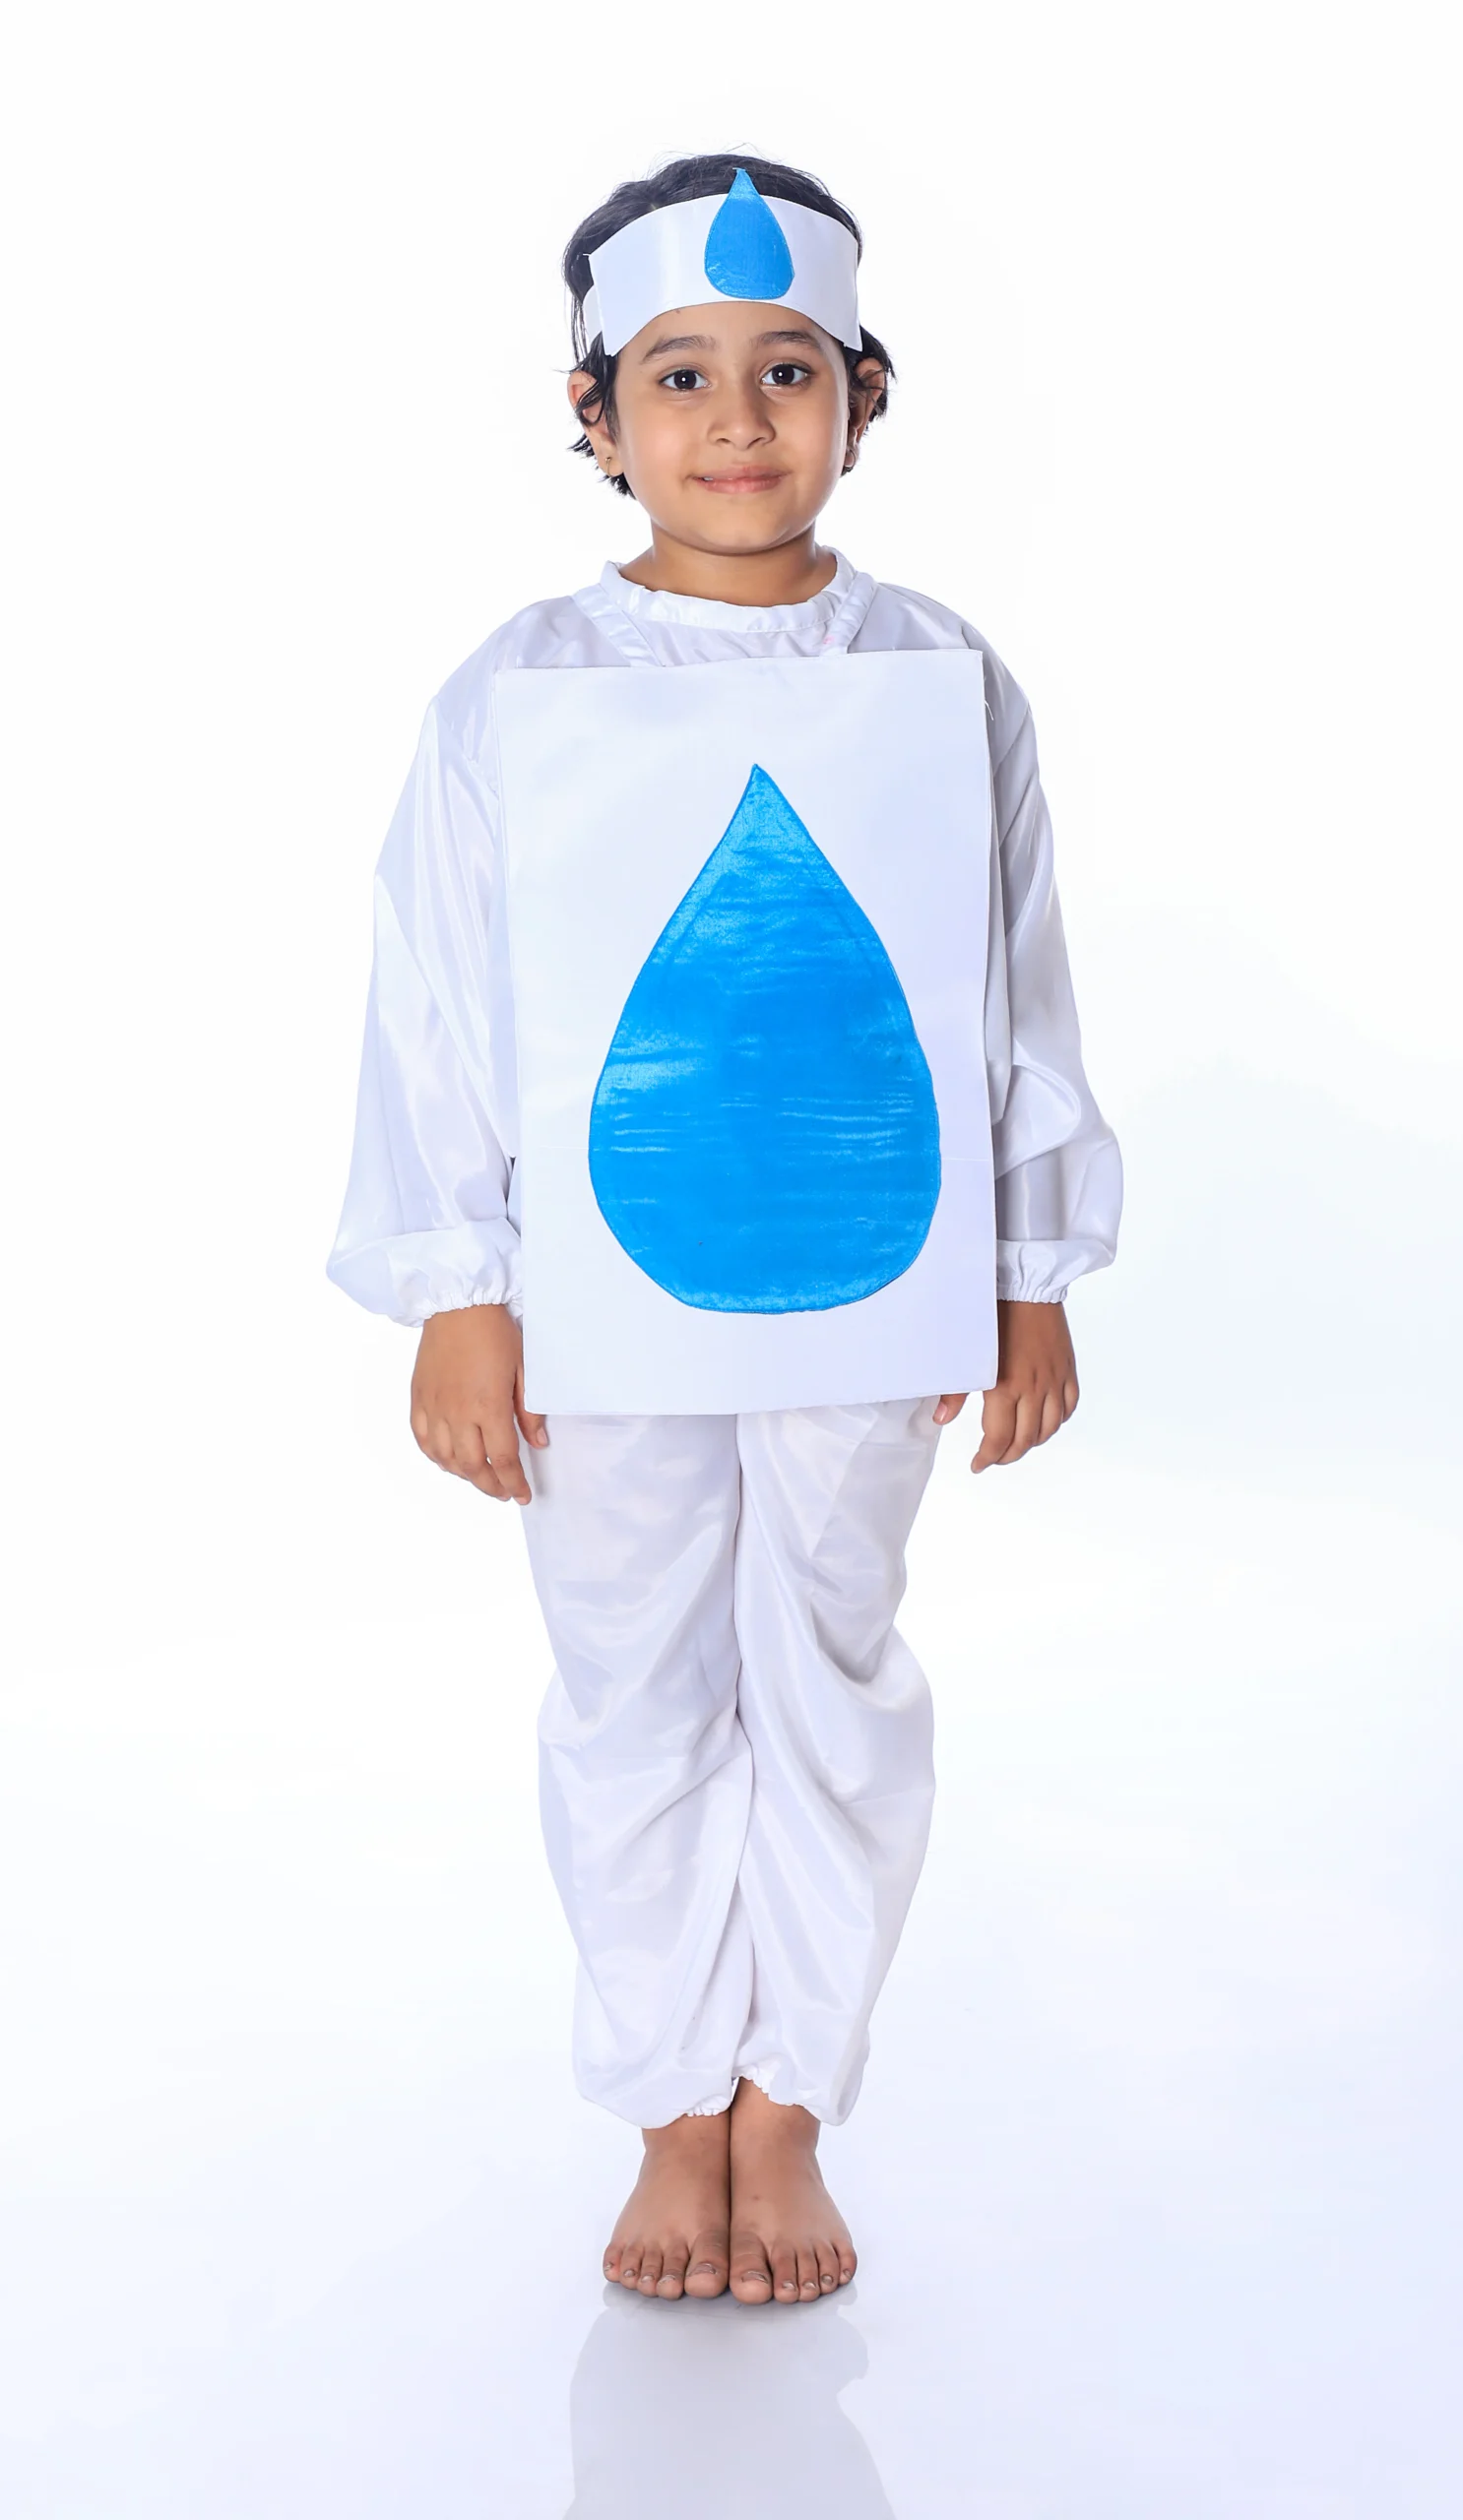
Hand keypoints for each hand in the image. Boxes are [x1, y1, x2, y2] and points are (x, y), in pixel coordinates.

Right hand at [409, 1305, 546, 1503]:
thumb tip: (537, 1442)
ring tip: (480, 1476)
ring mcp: (434, 1407)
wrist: (458, 1304)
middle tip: (503, 1491)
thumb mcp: (524, 1368)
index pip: (504, 1459)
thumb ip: (529, 1410)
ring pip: (445, 1459)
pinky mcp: (418, 1398)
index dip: (514, 1482)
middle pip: (473, 1467)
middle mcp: (458, 1413)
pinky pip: (422, 1439)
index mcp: (488, 1406)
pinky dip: (436, 1457)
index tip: (522, 1494)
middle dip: (491, 1486)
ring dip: (464, 1475)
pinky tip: (448, 1459)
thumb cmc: (494, 1332)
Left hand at [933, 1300, 1078, 1473]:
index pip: (998, 1439)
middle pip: (1025, 1440)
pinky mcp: (1067, 1370)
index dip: (987, 1458)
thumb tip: (941, 1420)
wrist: (1026, 1283)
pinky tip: (1043, 1420)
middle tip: (993, 1457)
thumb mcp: (968, 1352)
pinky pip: (1068, 1407)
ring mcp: (1054, 1380)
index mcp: (1005, 1386)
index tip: (977, 1464)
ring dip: (1032, 1442)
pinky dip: (1056, 1421)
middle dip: (1007, 1455)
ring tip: (1016, 1442)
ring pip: (1049, 1429)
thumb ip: (956, 1391)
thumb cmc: (993, 1313)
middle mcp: (1033, 1388)